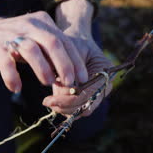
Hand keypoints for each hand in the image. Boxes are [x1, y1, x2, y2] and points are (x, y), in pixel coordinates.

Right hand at [0, 1, 88, 92]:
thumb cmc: (13, 39)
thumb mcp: (35, 37)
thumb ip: (51, 51)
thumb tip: (69, 75)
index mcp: (42, 23)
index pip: (64, 41)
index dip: (75, 60)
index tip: (82, 78)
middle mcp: (29, 27)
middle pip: (53, 43)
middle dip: (65, 64)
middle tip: (70, 83)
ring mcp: (12, 37)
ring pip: (32, 50)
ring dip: (43, 69)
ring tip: (48, 83)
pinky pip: (7, 63)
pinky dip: (12, 77)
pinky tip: (16, 88)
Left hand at [42, 0, 112, 117]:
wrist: (77, 41)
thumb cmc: (73, 42)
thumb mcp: (69, 51)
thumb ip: (67, 69)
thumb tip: (61, 90)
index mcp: (106, 72)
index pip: (88, 95)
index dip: (68, 101)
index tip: (49, 100)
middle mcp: (105, 86)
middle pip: (85, 108)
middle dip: (64, 107)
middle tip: (46, 101)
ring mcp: (97, 94)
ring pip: (80, 111)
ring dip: (62, 107)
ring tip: (49, 98)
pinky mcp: (87, 97)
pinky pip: (76, 109)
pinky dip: (63, 106)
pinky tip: (52, 98)